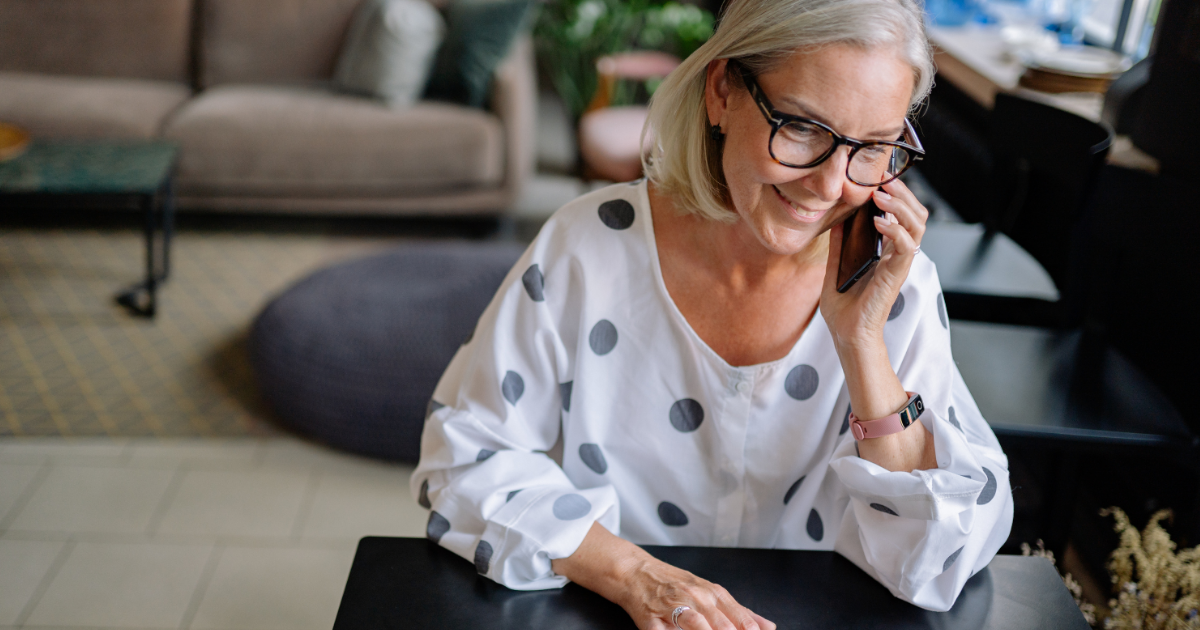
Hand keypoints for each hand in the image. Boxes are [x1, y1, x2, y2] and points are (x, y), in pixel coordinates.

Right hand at [552, 523, 774, 629]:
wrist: (636, 572)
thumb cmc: (674, 584)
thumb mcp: (710, 592)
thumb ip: (739, 611)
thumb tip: (768, 626)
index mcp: (713, 594)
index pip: (739, 617)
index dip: (750, 629)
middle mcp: (696, 598)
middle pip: (721, 623)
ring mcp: (673, 607)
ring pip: (696, 623)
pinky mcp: (651, 619)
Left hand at [819, 178, 928, 350]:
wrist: (847, 335)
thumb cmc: (844, 309)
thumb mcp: (835, 269)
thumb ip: (839, 245)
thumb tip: (835, 221)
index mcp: (886, 252)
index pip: (902, 216)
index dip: (895, 195)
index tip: (876, 179)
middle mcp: (897, 255)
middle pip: (916, 215)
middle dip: (903, 193)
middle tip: (883, 178)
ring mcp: (899, 264)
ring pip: (917, 226)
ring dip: (901, 206)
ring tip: (881, 194)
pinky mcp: (896, 275)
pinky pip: (905, 246)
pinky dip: (895, 229)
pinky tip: (878, 221)